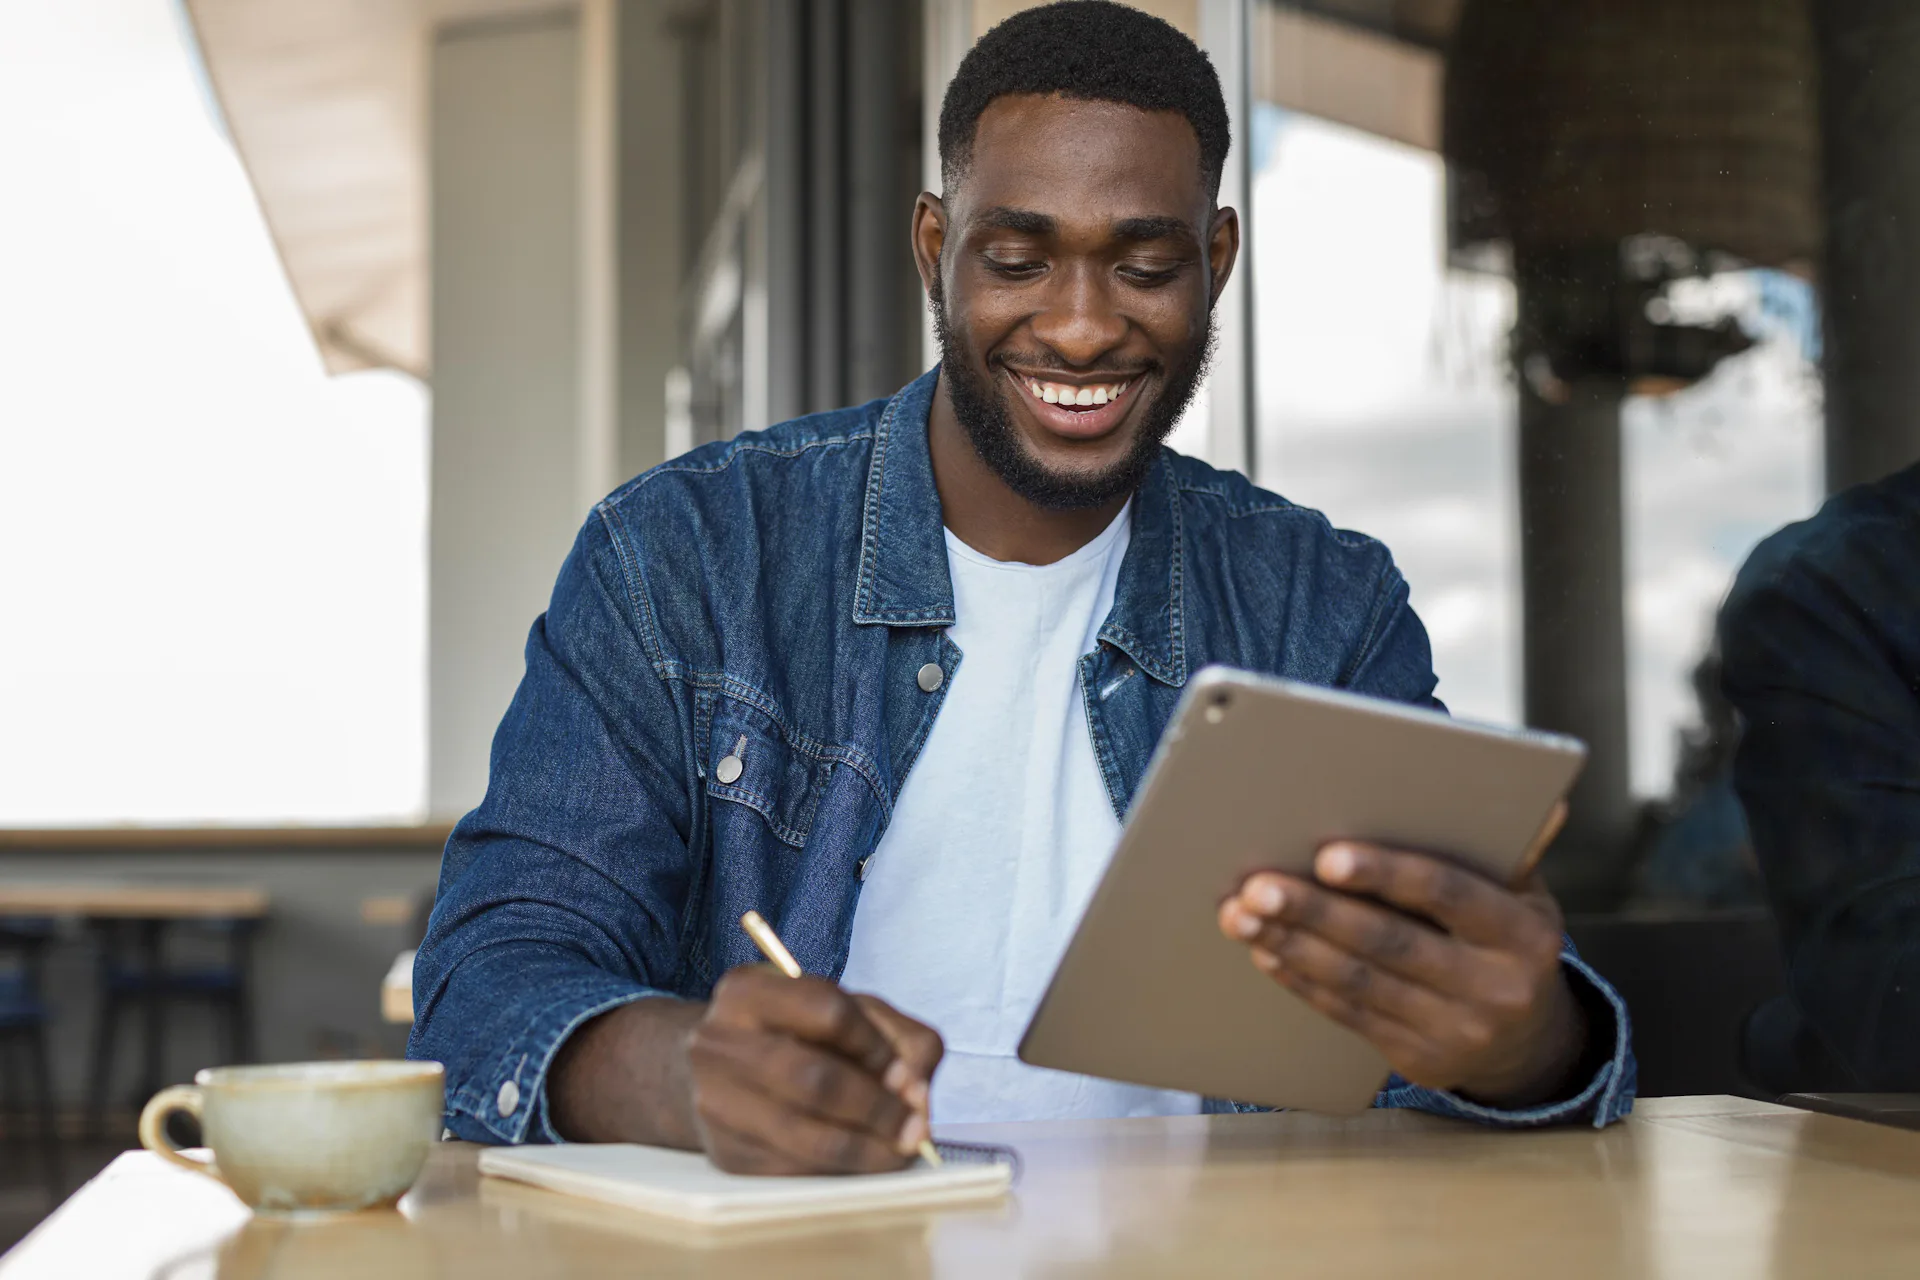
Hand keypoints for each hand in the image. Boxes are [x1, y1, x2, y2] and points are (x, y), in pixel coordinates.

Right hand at [684, 966, 943, 1173]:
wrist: (720, 1072)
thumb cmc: (798, 1036)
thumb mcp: (849, 1014)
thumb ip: (900, 1038)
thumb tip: (916, 1093)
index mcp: (749, 991)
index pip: (827, 1011)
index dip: (876, 1046)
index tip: (906, 1074)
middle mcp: (717, 1043)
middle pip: (813, 1078)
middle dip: (877, 1107)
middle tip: (917, 1126)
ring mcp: (714, 1101)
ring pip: (804, 1134)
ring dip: (868, 1148)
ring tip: (903, 1148)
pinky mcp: (725, 1153)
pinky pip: (794, 1170)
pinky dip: (840, 1170)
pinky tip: (866, 1160)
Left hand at [1215, 808, 1584, 1106]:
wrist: (1529, 1043)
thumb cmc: (1510, 943)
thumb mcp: (1527, 896)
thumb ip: (1511, 850)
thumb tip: (1542, 798)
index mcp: (1523, 934)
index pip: (1447, 894)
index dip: (1385, 873)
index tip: (1327, 856)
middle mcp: (1495, 987)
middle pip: (1389, 941)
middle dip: (1315, 910)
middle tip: (1258, 884)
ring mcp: (1455, 1031)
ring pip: (1358, 981)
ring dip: (1292, 944)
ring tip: (1242, 913)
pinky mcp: (1417, 1061)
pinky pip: (1348, 1014)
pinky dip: (1301, 980)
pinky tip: (1267, 951)